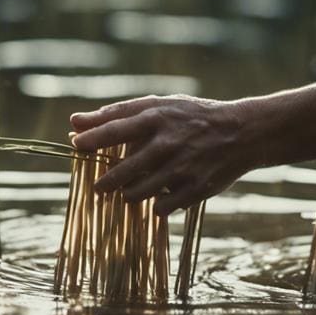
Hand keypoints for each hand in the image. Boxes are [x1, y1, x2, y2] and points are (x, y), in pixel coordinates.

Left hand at [70, 95, 256, 214]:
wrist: (241, 132)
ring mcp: (182, 168)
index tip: (76, 146)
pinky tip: (159, 196)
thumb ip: (116, 114)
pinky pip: (161, 208)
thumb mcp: (157, 107)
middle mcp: (167, 143)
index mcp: (156, 118)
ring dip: (128, 195)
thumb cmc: (190, 117)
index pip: (114, 130)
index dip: (91, 140)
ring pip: (138, 194)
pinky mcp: (195, 189)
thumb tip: (73, 122)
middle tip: (99, 186)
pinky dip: (156, 205)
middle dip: (105, 182)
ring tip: (129, 190)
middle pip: (123, 172)